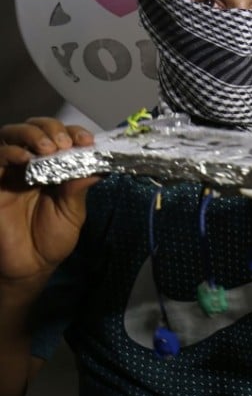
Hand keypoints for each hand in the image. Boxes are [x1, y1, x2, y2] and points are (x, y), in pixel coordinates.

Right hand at [0, 117, 96, 285]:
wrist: (28, 267)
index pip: (62, 137)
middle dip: (51, 129)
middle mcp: (31, 164)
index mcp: (54, 168)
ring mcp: (9, 171)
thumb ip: (79, 188)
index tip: (86, 140)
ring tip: (48, 148)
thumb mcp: (72, 213)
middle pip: (35, 128)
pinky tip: (24, 159)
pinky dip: (9, 152)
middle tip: (64, 144)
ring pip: (12, 135)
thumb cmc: (51, 239)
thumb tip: (98, 163)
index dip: (74, 133)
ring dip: (31, 135)